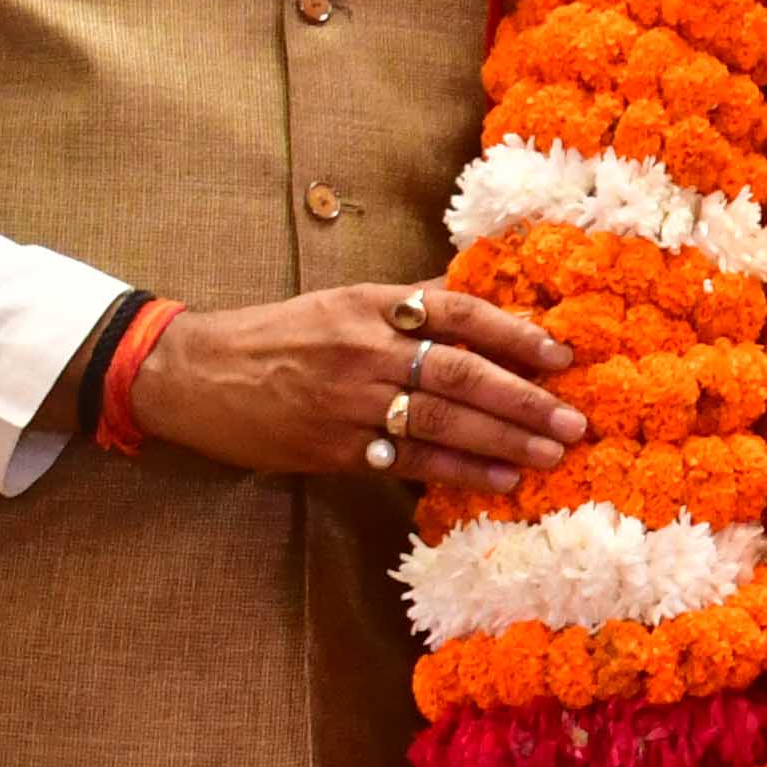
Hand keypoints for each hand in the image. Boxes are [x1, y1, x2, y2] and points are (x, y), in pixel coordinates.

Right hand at [135, 284, 583, 483]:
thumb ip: (410, 300)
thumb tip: (478, 286)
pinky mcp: (332, 447)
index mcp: (370, 305)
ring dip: (503, 440)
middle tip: (574, 418)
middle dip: (522, 397)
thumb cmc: (277, 336)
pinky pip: (407, 462)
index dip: (514, 333)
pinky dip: (459, 472)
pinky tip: (500, 480)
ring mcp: (347, 400)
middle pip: (459, 371)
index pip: (457, 312)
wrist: (193, 374)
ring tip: (552, 453)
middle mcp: (363, 348)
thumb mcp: (342, 302)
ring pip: (440, 420)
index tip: (561, 355)